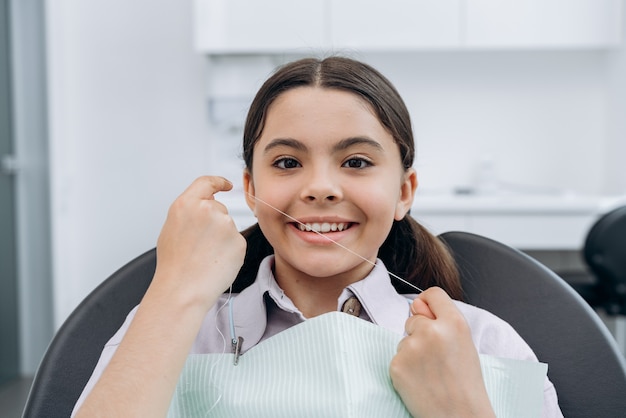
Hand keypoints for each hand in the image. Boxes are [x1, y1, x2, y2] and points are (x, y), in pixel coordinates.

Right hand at [152, 176, 246, 309]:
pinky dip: (230, 251)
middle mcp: (208, 210)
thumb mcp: (172, 228)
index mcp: (187, 204)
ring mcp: (226, 224)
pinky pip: (236, 242)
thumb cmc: (174, 265)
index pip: (207, 182)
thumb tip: (202, 206)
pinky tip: (216, 262)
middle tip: (201, 245)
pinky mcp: (239, 241)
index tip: (226, 185)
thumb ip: (189, 212)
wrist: (183, 290)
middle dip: (214, 223)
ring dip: (222, 238)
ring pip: (228, 227)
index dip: (219, 182)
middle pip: (219, 209)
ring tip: (205, 256)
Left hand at [390, 287, 494, 417]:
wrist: (460, 417)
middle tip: (436, 359)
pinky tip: (420, 382)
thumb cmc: (466, 385)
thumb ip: (442, 320)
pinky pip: (396, 358)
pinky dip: (404, 369)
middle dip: (419, 334)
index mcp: (455, 323)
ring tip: (431, 374)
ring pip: (403, 340)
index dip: (428, 303)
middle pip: (413, 318)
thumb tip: (416, 304)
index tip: (426, 312)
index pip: (433, 294)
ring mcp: (412, 347)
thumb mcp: (465, 345)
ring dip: (412, 353)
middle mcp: (432, 331)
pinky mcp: (397, 364)